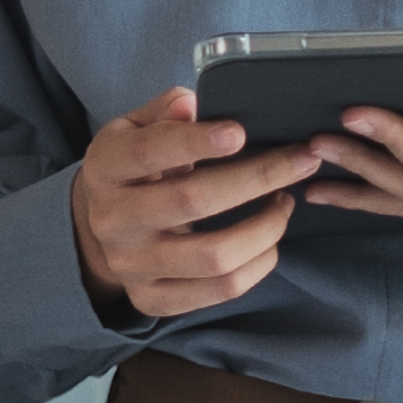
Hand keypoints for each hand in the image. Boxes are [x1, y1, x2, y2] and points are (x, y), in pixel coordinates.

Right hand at [70, 88, 322, 321]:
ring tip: (285, 201)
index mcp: (106, 166)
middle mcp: (112, 220)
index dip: (196, 142)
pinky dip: (259, 264)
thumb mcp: (136, 127)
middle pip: (193, 200)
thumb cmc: (136, 166)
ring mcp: (131, 266)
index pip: (150, 152)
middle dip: (259, 177)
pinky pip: (221, 290)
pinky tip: (270, 239)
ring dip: (266, 227)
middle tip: (303, 159)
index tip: (240, 132)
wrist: (99, 227)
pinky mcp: (152, 299)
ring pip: (214, 256)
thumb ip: (165, 111)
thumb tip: (191, 103)